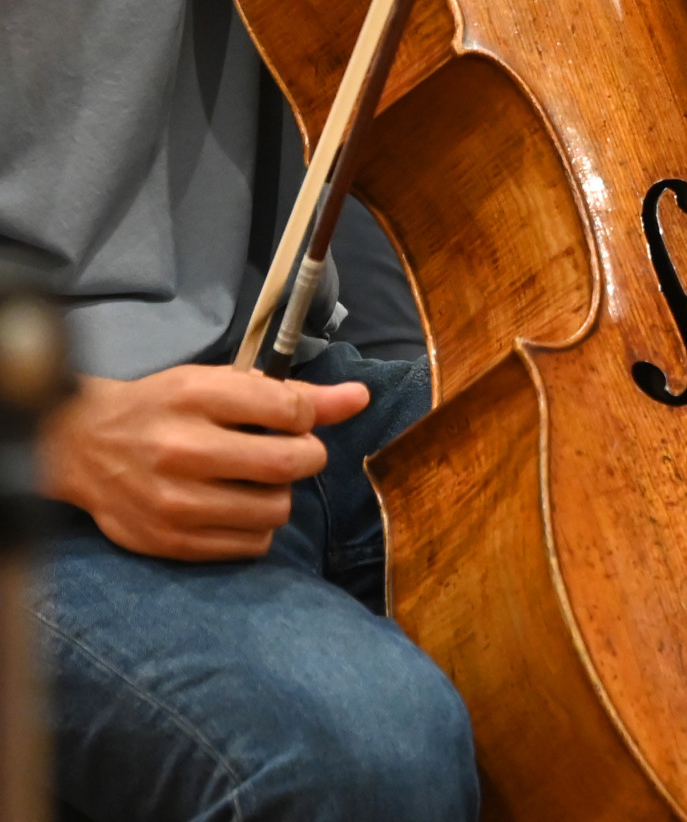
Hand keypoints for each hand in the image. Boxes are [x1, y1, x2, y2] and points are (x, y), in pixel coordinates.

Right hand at [40, 367, 369, 561]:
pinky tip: (237, 506)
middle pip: (290, 463)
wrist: (83, 447)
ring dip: (282, 495)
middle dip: (307, 456)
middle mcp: (184, 450)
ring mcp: (175, 502)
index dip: (308, 416)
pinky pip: (251, 545)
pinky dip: (258, 527)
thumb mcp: (221, 382)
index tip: (295, 419)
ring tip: (259, 480)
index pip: (290, 410)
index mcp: (199, 397)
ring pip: (276, 510)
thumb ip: (293, 393)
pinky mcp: (170, 542)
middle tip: (291, 452)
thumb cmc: (164, 407)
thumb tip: (361, 398)